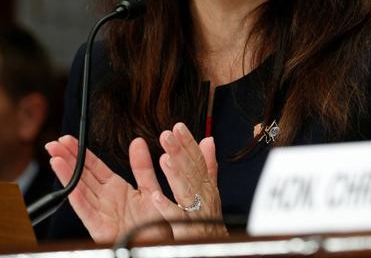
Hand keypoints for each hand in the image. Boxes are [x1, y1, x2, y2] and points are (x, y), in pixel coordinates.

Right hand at [46, 134, 171, 243]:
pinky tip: (69, 188)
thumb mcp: (150, 188)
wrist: (162, 243)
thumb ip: (142, 166)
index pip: (93, 166)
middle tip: (53, 144)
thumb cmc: (155, 222)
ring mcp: (101, 213)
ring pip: (80, 191)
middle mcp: (105, 199)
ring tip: (55, 159)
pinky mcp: (101, 230)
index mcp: (116, 188)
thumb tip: (137, 142)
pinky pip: (88, 213)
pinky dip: (78, 200)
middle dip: (67, 159)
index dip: (81, 152)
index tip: (68, 139)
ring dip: (67, 176)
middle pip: (82, 175)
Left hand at [151, 122, 227, 239]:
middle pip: (192, 172)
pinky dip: (167, 208)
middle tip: (167, 134)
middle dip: (180, 152)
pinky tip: (156, 197)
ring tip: (164, 157)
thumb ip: (208, 166)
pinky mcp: (188, 229)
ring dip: (175, 174)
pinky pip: (176, 219)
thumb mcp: (211, 190)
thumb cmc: (210, 219)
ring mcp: (196, 212)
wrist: (214, 248)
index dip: (189, 143)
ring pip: (185, 191)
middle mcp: (203, 196)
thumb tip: (208, 140)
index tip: (178, 126)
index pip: (198, 161)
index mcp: (207, 186)